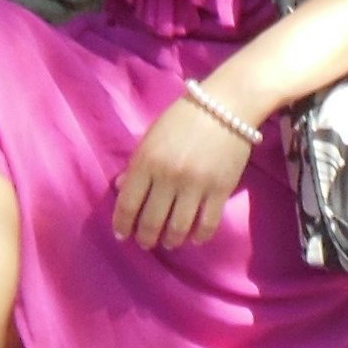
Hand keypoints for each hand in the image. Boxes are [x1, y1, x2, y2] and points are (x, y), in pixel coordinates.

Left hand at [113, 85, 256, 251]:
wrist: (226, 105)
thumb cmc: (183, 117)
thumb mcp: (152, 135)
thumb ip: (137, 164)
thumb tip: (120, 189)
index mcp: (147, 160)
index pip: (128, 203)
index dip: (123, 224)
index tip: (123, 234)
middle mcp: (169, 176)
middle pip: (151, 221)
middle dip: (146, 238)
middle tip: (146, 242)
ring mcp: (196, 185)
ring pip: (178, 229)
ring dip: (171, 241)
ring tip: (169, 242)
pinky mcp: (220, 190)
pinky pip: (207, 224)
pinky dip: (199, 236)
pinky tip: (194, 237)